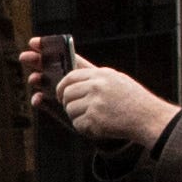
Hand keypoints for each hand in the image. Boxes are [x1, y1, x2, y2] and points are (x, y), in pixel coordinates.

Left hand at [28, 40, 178, 152]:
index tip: (31, 53)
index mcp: (101, 73)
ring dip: (79, 116)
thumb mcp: (115, 80)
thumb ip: (92, 77)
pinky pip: (77, 123)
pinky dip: (86, 127)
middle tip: (76, 104)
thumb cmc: (133, 100)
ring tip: (99, 115)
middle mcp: (97, 84)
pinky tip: (102, 125)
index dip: (51, 66)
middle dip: (66, 99)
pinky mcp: (95, 118)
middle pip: (65, 89)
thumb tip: (66, 79)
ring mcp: (95, 101)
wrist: (150, 118)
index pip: (71, 70)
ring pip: (69, 108)